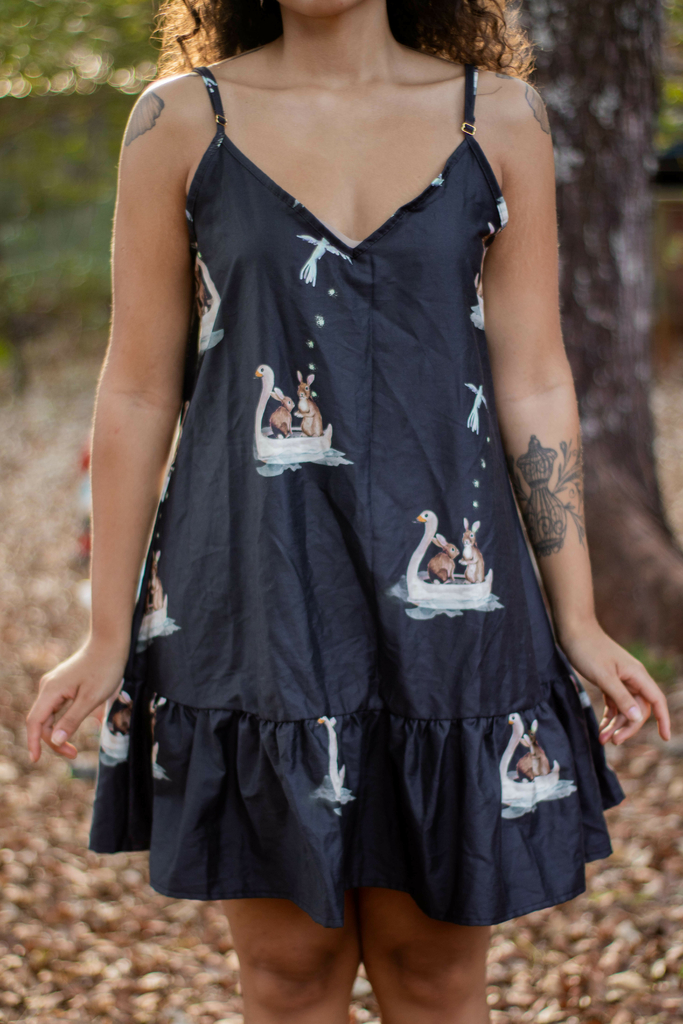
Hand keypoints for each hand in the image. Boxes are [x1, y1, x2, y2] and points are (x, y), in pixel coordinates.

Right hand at [26, 637, 128, 762]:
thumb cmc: (104, 668)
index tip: (35, 761)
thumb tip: (54, 741)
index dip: (33, 742)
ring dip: (58, 733)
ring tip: (74, 748)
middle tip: (74, 754)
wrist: (111, 642)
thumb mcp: (91, 698)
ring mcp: (55, 685)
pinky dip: (63, 722)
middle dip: (53, 741)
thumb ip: (72, 720)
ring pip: (50, 716)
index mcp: (51, 690)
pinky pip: (58, 708)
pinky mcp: (63, 685)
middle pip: (42, 721)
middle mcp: (48, 687)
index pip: (34, 722)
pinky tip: (75, 728)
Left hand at [558, 621, 670, 745]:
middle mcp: (632, 677)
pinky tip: (602, 727)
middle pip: (639, 708)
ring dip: (616, 724)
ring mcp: (620, 679)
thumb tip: (638, 717)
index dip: (663, 719)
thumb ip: (621, 697)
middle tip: (613, 742)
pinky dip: (609, 715)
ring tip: (602, 739)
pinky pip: (614, 702)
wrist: (573, 630)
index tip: (665, 738)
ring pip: (625, 707)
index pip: (656, 700)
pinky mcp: (608, 679)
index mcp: (636, 675)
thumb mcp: (604, 676)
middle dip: (628, 727)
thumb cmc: (588, 649)